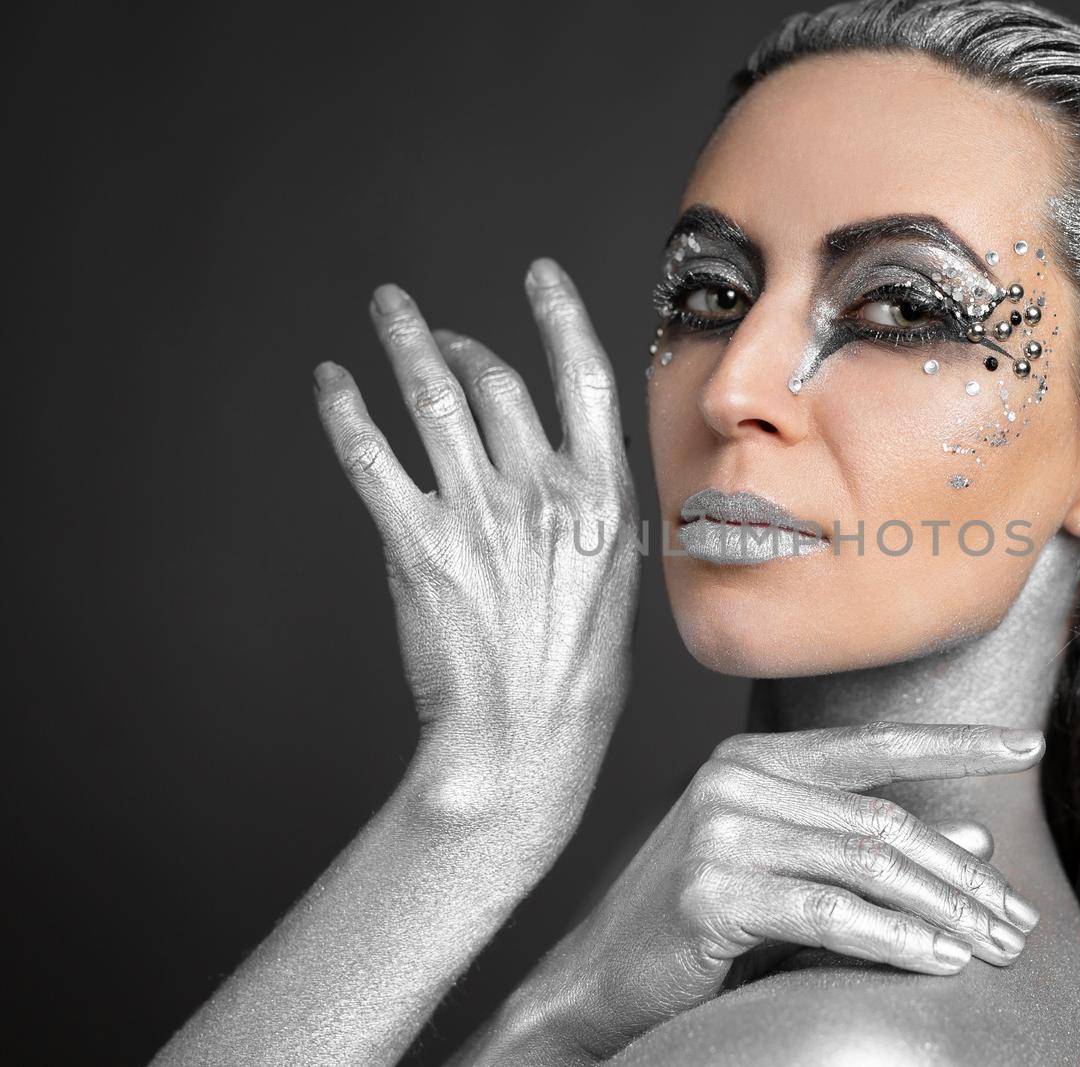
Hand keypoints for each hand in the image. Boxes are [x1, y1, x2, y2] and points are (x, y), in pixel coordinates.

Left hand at [313, 259, 638, 834]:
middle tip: (438, 333)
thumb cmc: (576, 674)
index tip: (538, 276)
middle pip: (494, 381)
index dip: (559, 315)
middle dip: (460, 343)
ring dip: (404, 345)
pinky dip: (347, 411)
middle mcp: (538, 491)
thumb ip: (601, 515)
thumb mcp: (618, 582)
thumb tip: (587, 469)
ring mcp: (475, 514)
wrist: (523, 737)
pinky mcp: (415, 543)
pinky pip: (372, 457)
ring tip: (388, 314)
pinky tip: (333, 385)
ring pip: (432, 398)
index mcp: (600, 496)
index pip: (583, 378)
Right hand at [461, 722, 1045, 1062]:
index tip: (1027, 746)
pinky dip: (895, 939)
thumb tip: (974, 842)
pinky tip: (938, 958)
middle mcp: (736, 779)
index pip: (876, 744)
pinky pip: (831, 913)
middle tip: (1016, 920)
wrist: (596, 982)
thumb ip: (876, 853)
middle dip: (961, 874)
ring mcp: (720, 831)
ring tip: (991, 945)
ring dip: (942, 909)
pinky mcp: (712, 890)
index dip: (957, 743)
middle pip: (884, 818)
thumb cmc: (697, 927)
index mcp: (753, 761)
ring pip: (867, 862)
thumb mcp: (796, 877)